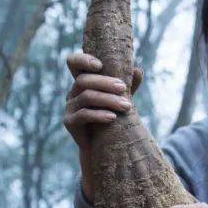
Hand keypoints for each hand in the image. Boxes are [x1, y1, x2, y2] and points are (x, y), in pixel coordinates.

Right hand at [63, 52, 142, 198]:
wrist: (103, 148)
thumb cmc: (113, 119)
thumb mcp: (122, 99)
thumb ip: (128, 86)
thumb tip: (138, 70)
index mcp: (83, 82)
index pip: (74, 62)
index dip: (83, 60)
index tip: (100, 65)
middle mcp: (73, 92)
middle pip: (84, 80)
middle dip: (105, 83)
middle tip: (124, 88)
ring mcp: (69, 107)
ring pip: (86, 97)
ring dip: (108, 100)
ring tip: (126, 106)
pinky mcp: (69, 122)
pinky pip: (83, 115)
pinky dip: (99, 115)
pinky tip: (113, 118)